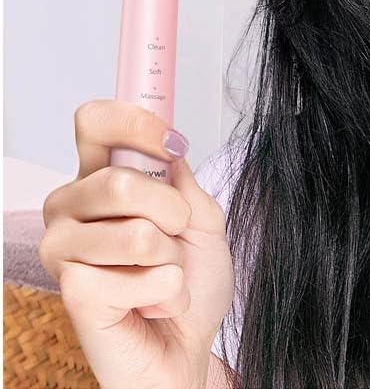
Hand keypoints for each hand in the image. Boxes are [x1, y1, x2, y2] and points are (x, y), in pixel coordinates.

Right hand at [38, 100, 234, 388]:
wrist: (188, 346)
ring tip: (163, 274)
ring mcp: (65, 249)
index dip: (132, 122)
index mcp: (100, 176)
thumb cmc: (191, 280)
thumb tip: (170, 153)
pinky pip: (140, 276)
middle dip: (173, 212)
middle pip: (120, 181)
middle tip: (178, 234)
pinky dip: (165, 292)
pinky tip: (150, 304)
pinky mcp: (73, 290)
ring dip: (172, 259)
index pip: (93, 122)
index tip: (170, 142)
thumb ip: (186, 183)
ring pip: (137, 232)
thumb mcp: (204, 220)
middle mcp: (72, 207)